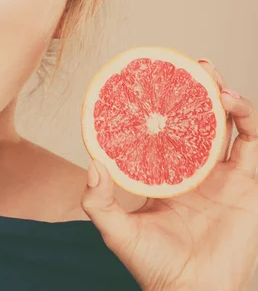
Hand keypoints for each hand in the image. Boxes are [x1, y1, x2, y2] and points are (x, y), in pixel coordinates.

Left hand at [81, 59, 257, 290]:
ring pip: (228, 122)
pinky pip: (251, 143)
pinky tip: (230, 103)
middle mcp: (196, 167)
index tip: (156, 77)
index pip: (167, 127)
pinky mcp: (246, 183)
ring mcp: (223, 174)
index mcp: (167, 171)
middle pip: (201, 116)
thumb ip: (98, 202)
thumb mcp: (117, 230)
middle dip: (199, 88)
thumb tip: (92, 164)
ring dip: (223, 95)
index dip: (166, 102)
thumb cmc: (155, 267)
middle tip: (191, 66)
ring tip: (211, 78)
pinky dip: (246, 118)